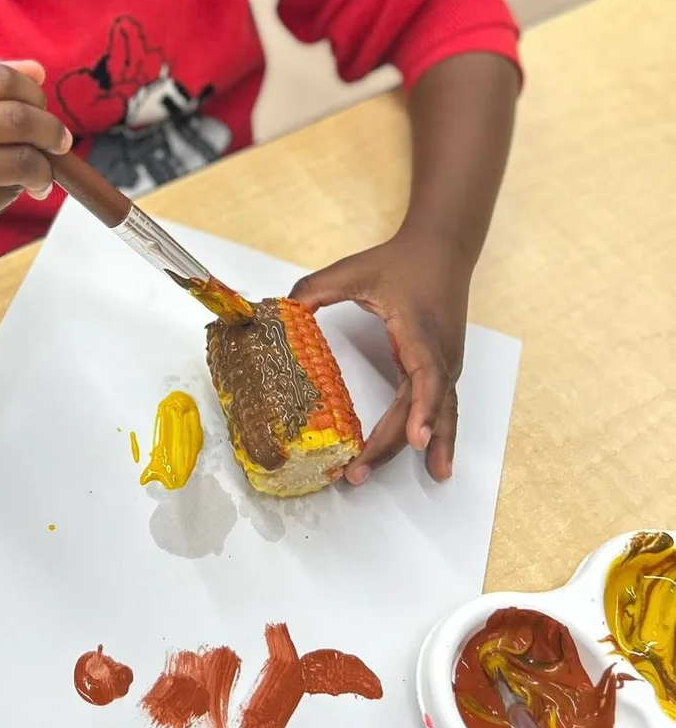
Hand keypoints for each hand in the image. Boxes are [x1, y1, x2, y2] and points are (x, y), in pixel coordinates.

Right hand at [0, 59, 71, 260]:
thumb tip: (37, 72)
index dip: (32, 92)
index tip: (42, 107)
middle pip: (17, 117)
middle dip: (51, 129)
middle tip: (58, 141)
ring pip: (22, 158)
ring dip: (45, 167)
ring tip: (41, 173)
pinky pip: (9, 191)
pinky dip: (23, 189)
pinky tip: (13, 190)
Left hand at [288, 226, 471, 482]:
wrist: (443, 248)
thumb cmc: (402, 261)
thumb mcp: (355, 270)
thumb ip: (316, 289)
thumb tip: (281, 310)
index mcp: (420, 333)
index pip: (426, 378)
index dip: (423, 410)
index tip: (416, 440)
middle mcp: (438, 355)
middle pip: (422, 409)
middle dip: (392, 444)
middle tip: (357, 474)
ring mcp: (444, 363)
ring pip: (437, 413)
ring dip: (423, 447)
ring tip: (414, 479)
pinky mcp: (442, 367)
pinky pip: (440, 406)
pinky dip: (437, 434)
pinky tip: (436, 462)